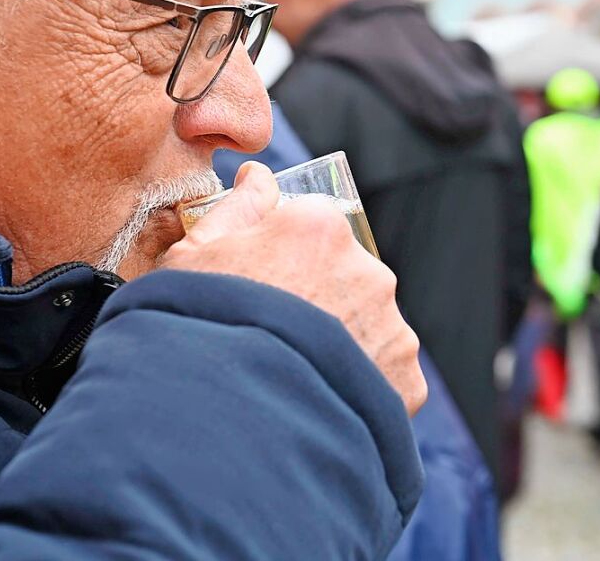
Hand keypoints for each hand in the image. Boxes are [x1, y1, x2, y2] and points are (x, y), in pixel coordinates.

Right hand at [161, 162, 426, 414]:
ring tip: (292, 377)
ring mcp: (391, 327)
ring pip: (367, 326)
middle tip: (273, 338)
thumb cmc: (200, 330)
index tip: (259, 286)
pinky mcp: (405, 380)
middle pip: (344, 276)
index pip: (311, 227)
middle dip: (316, 299)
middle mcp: (368, 271)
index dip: (281, 256)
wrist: (228, 423)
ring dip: (341, 343)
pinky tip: (317, 402)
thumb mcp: (194, 258)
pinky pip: (384, 375)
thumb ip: (235, 209)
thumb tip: (258, 176)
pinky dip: (357, 386)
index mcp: (318, 228)